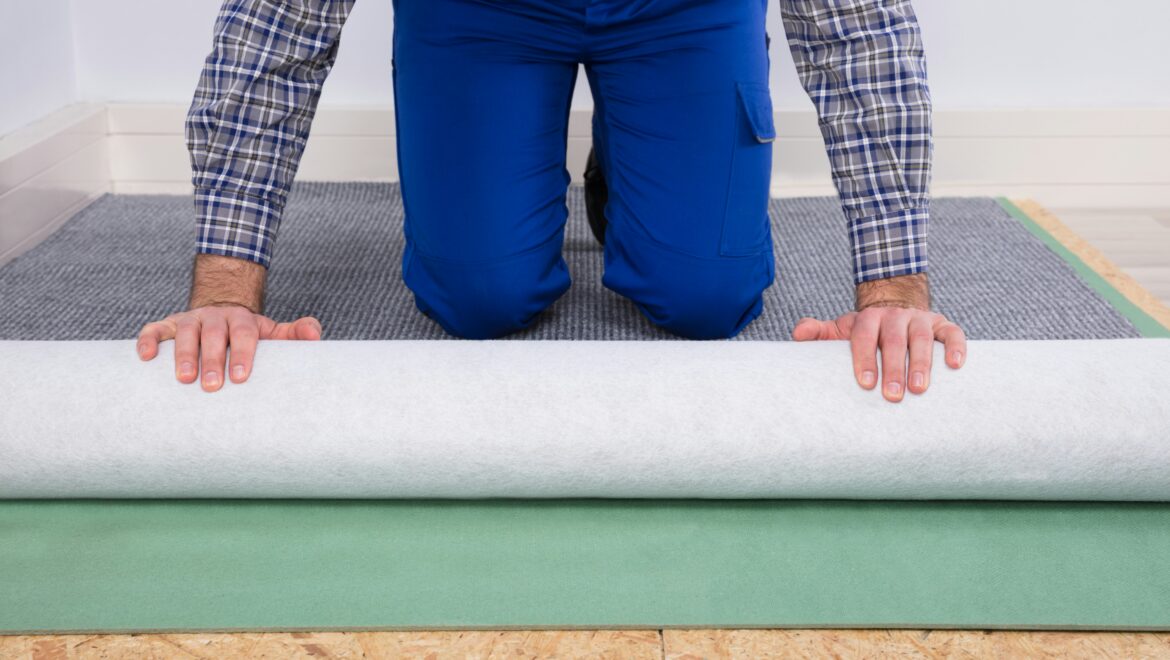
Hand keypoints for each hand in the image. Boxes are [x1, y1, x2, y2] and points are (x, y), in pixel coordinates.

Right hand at [136, 304, 321, 391]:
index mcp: (242, 319)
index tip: (241, 377)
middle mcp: (214, 317)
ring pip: (184, 332)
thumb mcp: (273, 333)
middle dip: (212, 359)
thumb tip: (315, 335)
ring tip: (184, 379)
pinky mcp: (167, 325)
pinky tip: (145, 358)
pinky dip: (147, 341)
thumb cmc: (249, 334)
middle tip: (211, 386)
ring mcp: (190, 320)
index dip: (243, 353)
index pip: (244, 334)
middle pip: (213, 334)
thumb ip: (295, 333)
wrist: (222, 311)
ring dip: (183, 354)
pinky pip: (154, 330)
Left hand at [791, 273, 966, 401]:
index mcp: (868, 318)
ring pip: (923, 338)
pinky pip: (952, 332)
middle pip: (895, 340)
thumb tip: (798, 335)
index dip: (865, 358)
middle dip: (894, 368)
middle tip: (892, 396)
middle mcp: (895, 316)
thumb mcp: (841, 329)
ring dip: (923, 363)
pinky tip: (955, 366)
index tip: (866, 383)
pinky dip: (956, 347)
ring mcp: (920, 319)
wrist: (893, 303)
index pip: (864, 336)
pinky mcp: (942, 324)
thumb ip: (819, 332)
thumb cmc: (864, 329)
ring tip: (920, 389)